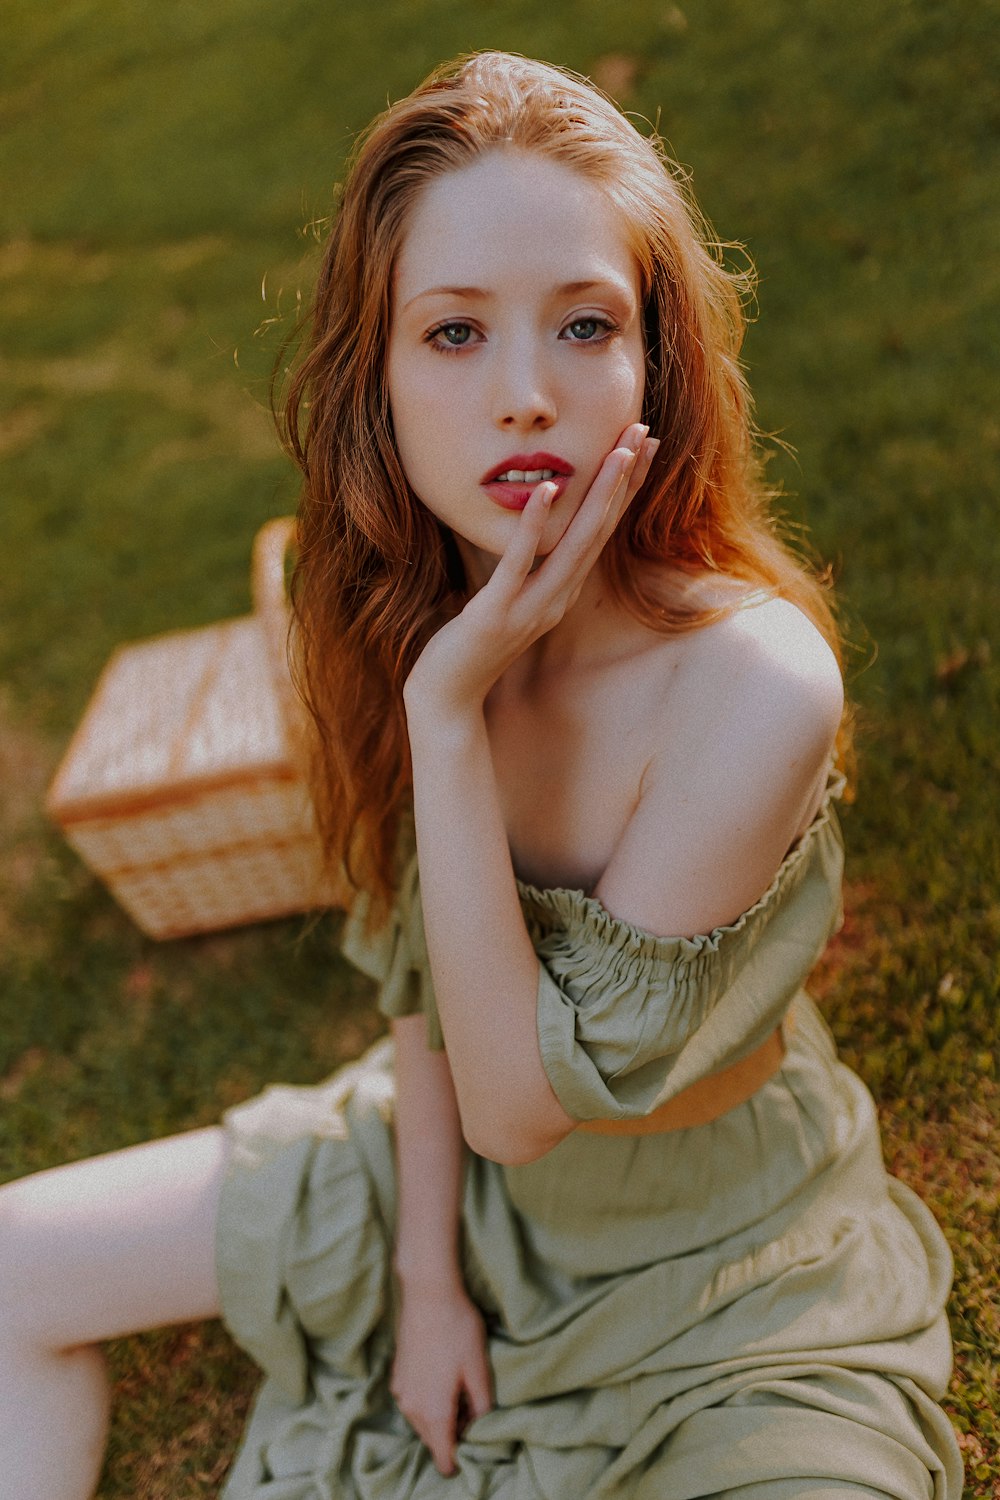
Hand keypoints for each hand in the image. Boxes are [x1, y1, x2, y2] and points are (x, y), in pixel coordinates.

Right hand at [389, 1280, 493, 1475]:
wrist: (428, 1293)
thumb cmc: (457, 1329)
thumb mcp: (479, 1369)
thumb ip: (481, 1406)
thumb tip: (480, 1427)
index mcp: (434, 1412)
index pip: (444, 1457)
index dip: (461, 1456)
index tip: (476, 1439)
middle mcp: (412, 1408)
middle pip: (434, 1439)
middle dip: (454, 1433)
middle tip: (475, 1406)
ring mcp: (401, 1392)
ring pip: (423, 1421)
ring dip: (442, 1416)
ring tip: (462, 1389)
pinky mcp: (397, 1376)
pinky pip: (414, 1403)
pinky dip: (429, 1401)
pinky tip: (444, 1377)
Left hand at [403, 423, 658, 717]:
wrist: (447, 698)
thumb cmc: (471, 646)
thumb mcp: (508, 599)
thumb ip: (527, 568)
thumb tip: (534, 532)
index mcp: (562, 592)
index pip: (602, 531)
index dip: (626, 488)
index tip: (644, 445)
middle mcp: (557, 598)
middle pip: (600, 530)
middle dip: (624, 479)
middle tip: (644, 432)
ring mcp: (531, 608)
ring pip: (574, 545)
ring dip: (597, 496)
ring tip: (616, 453)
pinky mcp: (497, 613)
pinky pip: (519, 564)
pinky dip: (535, 525)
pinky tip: (545, 489)